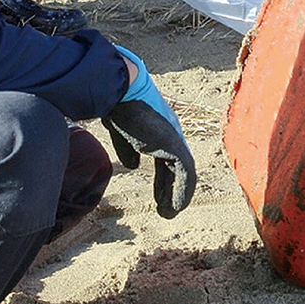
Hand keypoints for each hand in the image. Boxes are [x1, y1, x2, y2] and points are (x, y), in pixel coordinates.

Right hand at [102, 45, 195, 217]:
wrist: (121, 90)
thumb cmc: (118, 105)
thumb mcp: (121, 131)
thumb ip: (127, 147)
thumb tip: (133, 166)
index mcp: (158, 130)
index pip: (166, 157)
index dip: (163, 179)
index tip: (158, 196)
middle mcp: (170, 134)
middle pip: (174, 166)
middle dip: (169, 188)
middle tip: (165, 208)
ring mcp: (174, 139)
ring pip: (183, 173)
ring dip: (176, 194)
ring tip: (170, 213)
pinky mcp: (174, 145)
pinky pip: (185, 174)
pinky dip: (182, 191)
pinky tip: (176, 207)